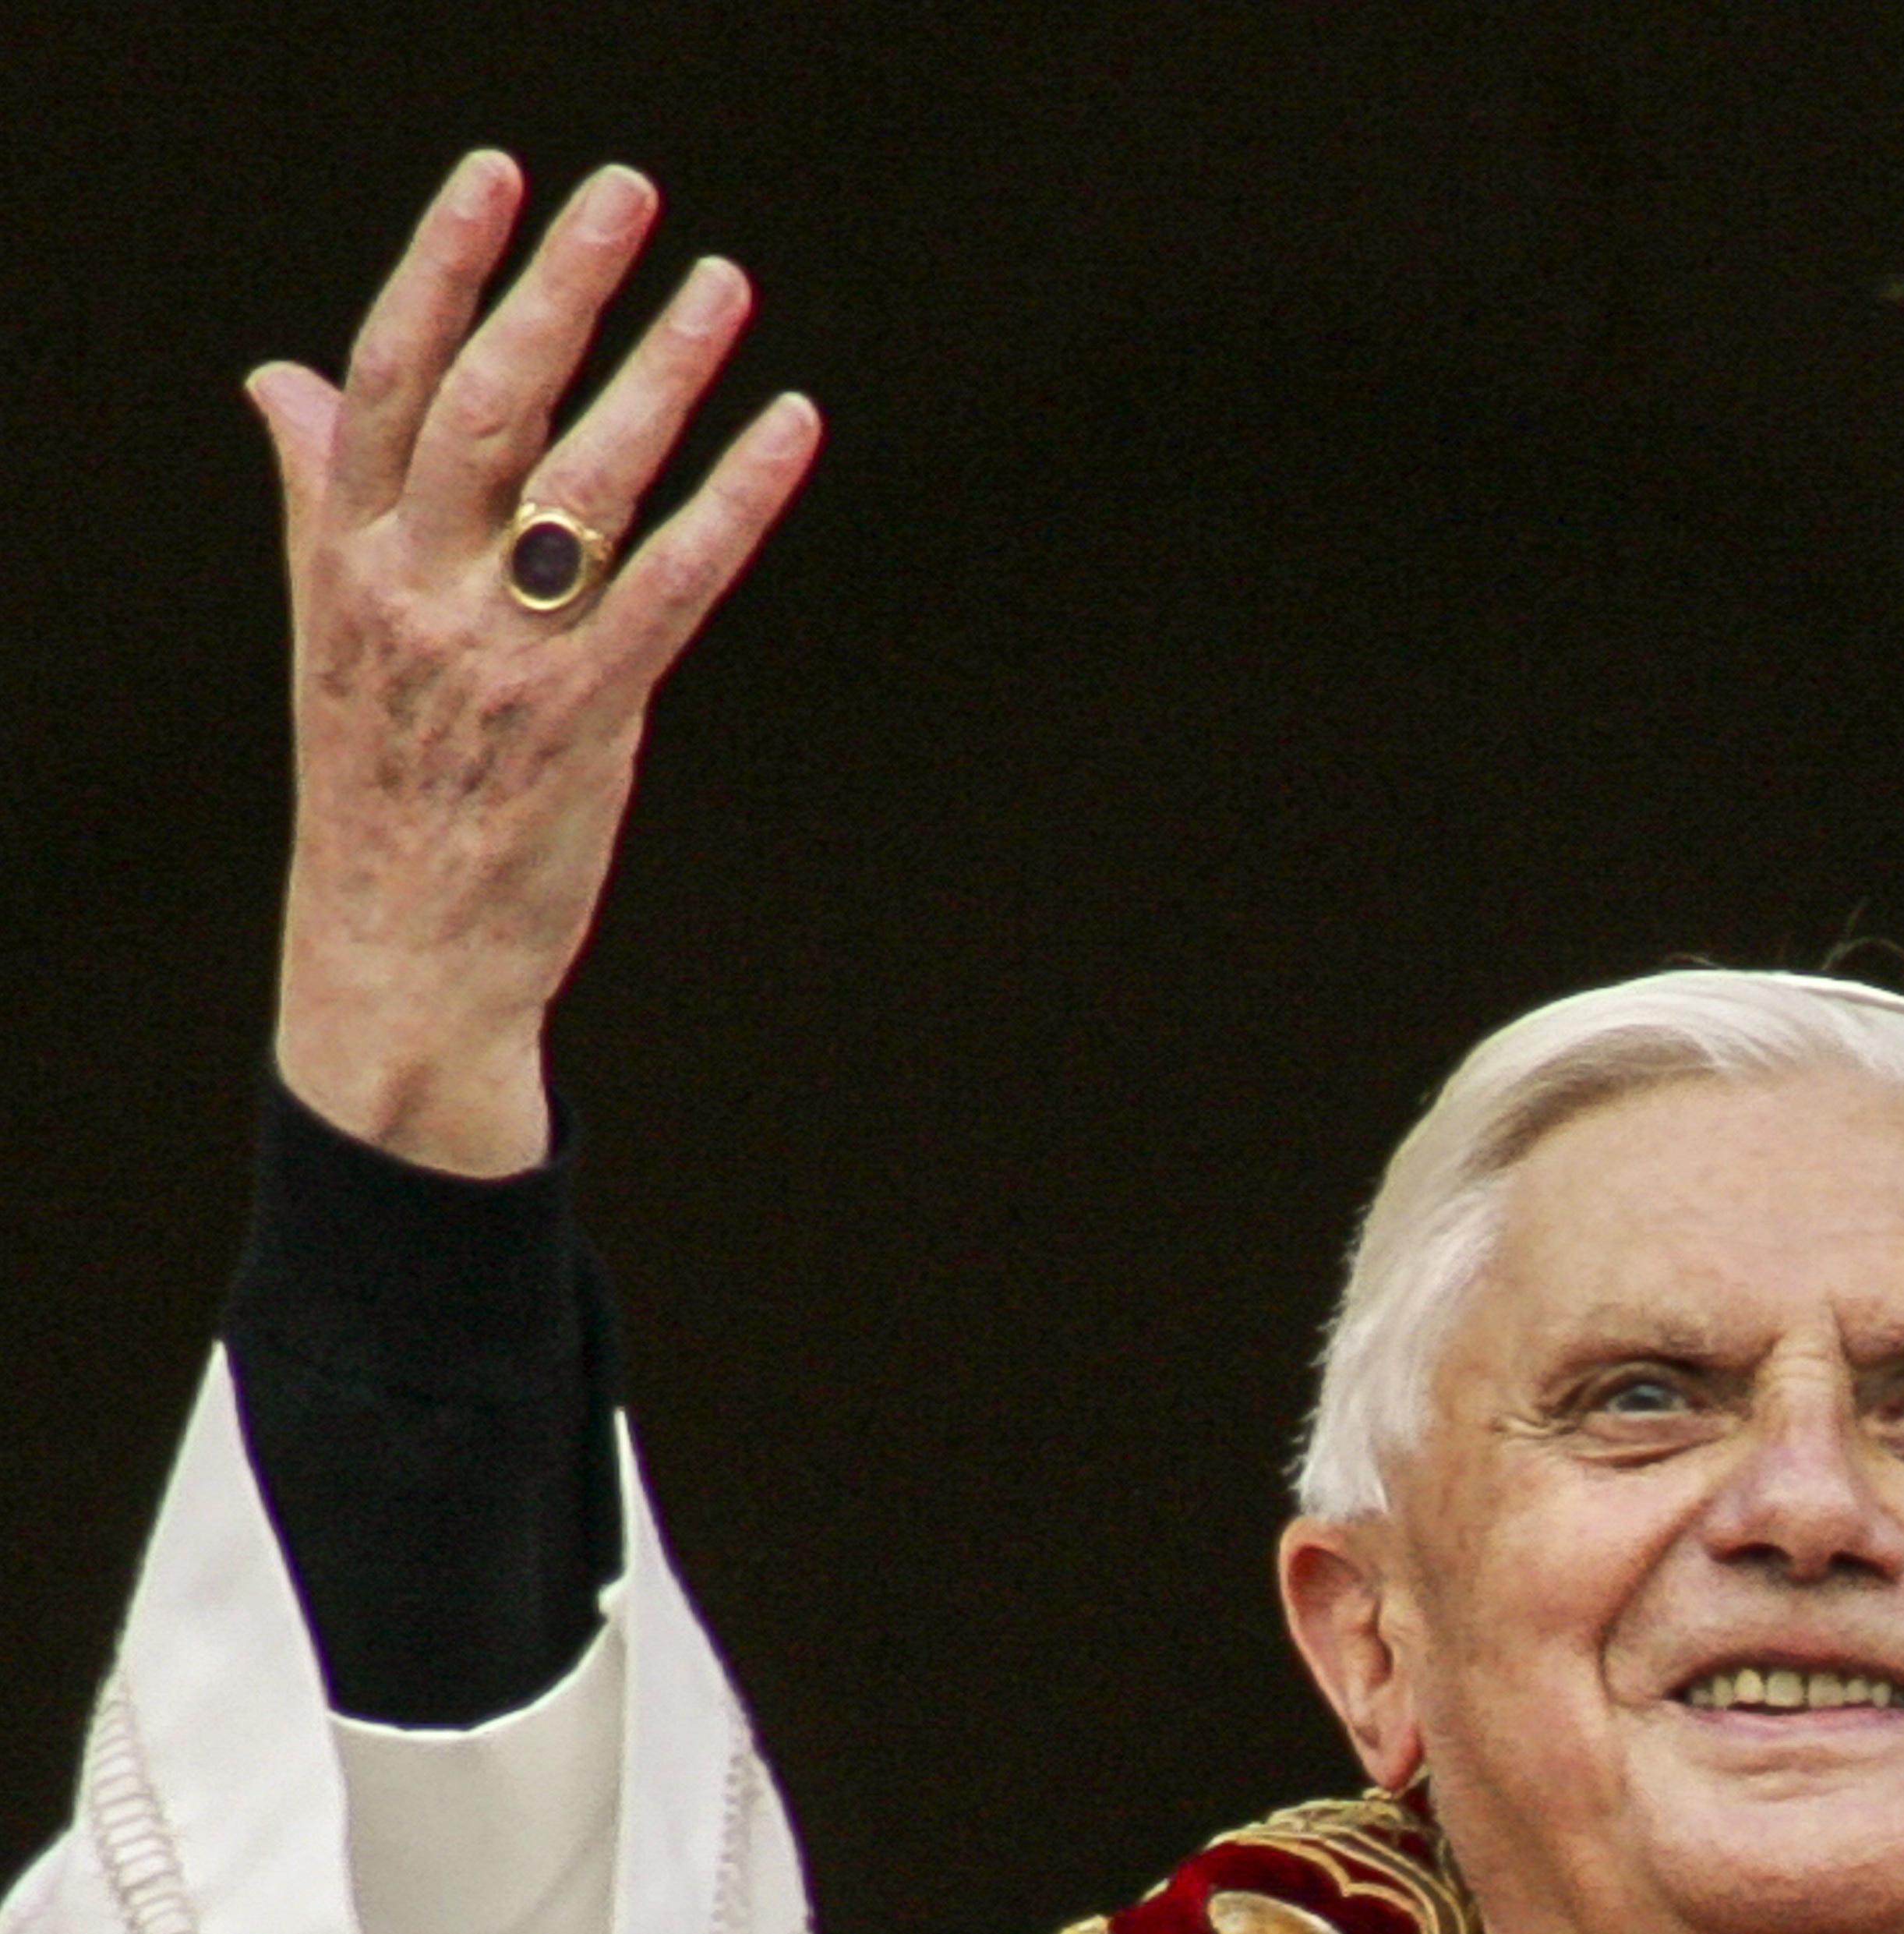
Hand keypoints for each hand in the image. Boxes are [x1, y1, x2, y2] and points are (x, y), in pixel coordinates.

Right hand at [257, 153, 819, 1175]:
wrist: (398, 951)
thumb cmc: (380, 778)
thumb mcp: (328, 627)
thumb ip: (319, 494)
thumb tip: (282, 375)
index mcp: (345, 555)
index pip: (391, 378)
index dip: (442, 268)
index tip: (498, 177)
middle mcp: (413, 590)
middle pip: (490, 404)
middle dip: (561, 288)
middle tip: (630, 195)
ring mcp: (498, 655)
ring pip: (586, 480)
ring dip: (662, 372)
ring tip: (723, 287)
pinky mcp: (584, 718)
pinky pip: (672, 583)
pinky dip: (735, 498)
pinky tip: (787, 427)